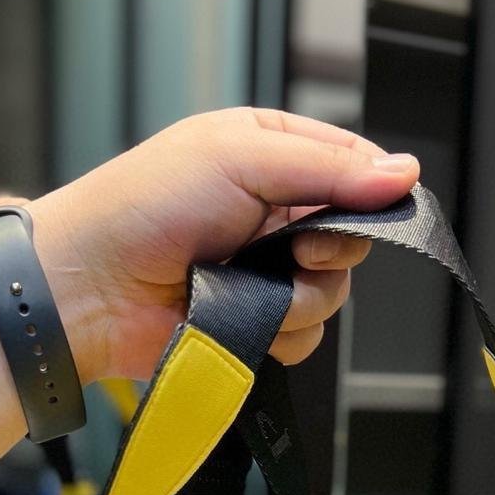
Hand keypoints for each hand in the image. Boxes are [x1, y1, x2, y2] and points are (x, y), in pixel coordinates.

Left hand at [30, 107, 419, 382]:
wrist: (90, 288)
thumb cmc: (143, 207)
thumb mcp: (242, 158)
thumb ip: (329, 167)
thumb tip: (404, 173)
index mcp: (274, 155)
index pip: (356, 168)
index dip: (367, 191)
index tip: (357, 204)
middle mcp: (277, 215)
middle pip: (352, 239)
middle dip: (327, 251)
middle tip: (288, 250)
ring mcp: (268, 274)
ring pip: (332, 295)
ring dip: (295, 298)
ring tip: (240, 283)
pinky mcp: (257, 326)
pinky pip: (305, 338)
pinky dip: (274, 332)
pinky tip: (233, 316)